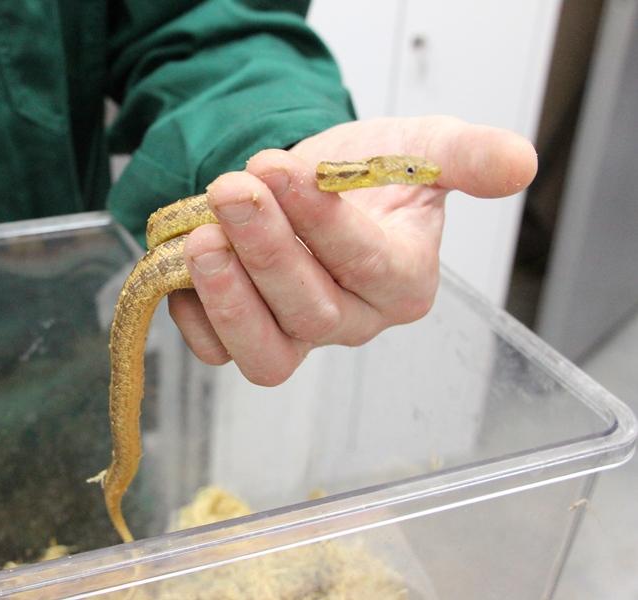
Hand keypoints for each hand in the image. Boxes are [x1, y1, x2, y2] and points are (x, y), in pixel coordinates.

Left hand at [168, 115, 536, 385]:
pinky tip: (182, 265)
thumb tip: (520, 163)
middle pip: (313, 313)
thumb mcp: (424, 145)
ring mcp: (298, 336)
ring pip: (267, 352)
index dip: (323, 224)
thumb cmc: (371, 170)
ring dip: (229, 297)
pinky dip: (196, 317)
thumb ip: (467, 155)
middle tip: (233, 188)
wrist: (314, 181)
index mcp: (402, 281)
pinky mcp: (249, 338)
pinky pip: (219, 353)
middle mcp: (353, 320)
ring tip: (201, 237)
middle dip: (267, 250)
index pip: (367, 266)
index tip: (282, 170)